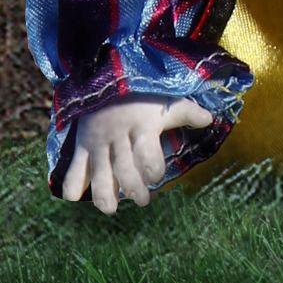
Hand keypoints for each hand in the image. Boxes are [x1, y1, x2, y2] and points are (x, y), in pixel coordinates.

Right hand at [61, 96, 213, 213]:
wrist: (104, 73)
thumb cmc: (141, 93)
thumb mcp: (165, 99)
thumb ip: (186, 111)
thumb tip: (210, 119)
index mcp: (142, 125)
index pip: (147, 151)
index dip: (152, 167)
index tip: (156, 176)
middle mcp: (119, 135)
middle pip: (124, 168)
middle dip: (133, 188)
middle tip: (142, 200)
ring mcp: (98, 141)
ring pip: (99, 172)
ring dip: (104, 194)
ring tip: (110, 209)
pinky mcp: (82, 143)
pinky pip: (75, 165)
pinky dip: (72, 181)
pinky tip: (73, 196)